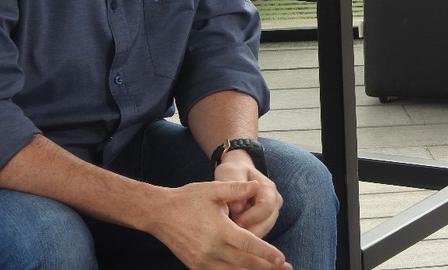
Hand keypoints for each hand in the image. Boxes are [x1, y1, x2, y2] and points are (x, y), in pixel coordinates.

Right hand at [150, 180, 291, 269]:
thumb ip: (236, 189)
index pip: (248, 245)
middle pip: (244, 263)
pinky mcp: (196, 266)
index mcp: (219, 231)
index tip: (282, 259)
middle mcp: (211, 250)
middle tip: (286, 268)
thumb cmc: (188, 199)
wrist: (160, 214)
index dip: (266, 253)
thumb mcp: (213, 190)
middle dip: (266, 267)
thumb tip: (256, 186)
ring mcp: (203, 261)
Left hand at [214, 149, 284, 238]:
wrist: (236, 173)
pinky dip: (248, 238)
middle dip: (251, 231)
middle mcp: (274, 201)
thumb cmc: (232, 172)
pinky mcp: (264, 221)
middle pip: (268, 222)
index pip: (266, 206)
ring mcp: (271, 212)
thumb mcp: (230, 173)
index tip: (236, 223)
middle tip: (233, 239)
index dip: (253, 216)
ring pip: (265, 230)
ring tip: (233, 241)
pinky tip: (235, 242)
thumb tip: (238, 208)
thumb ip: (234, 187)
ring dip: (250, 237)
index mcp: (268, 188)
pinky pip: (259, 233)